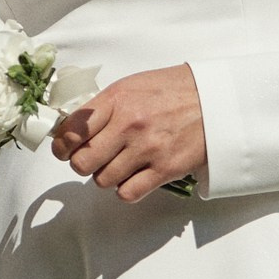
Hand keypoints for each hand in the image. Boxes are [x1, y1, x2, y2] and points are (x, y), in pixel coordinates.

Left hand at [49, 65, 206, 202]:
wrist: (216, 100)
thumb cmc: (172, 91)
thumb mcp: (132, 86)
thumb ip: (103, 106)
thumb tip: (72, 128)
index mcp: (117, 100)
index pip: (72, 130)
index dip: (62, 145)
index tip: (64, 149)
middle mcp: (129, 125)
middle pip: (82, 162)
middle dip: (82, 163)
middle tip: (92, 158)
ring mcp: (148, 149)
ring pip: (102, 180)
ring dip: (106, 176)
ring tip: (119, 163)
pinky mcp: (165, 169)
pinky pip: (128, 193)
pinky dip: (125, 189)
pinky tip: (133, 176)